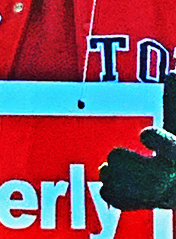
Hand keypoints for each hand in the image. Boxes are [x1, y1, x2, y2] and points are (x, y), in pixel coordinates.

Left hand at [99, 74, 175, 209]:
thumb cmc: (175, 146)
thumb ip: (173, 100)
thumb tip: (172, 71)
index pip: (173, 150)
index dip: (160, 143)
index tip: (144, 133)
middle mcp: (171, 177)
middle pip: (152, 175)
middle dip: (129, 164)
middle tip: (115, 155)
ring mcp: (158, 193)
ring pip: (136, 191)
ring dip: (116, 179)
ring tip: (105, 171)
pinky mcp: (144, 202)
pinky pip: (127, 203)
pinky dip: (113, 194)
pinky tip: (106, 185)